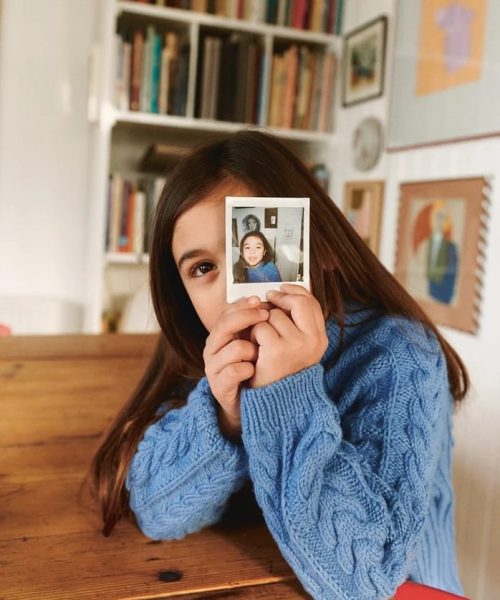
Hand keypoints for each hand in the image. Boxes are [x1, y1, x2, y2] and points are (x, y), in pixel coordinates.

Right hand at [203, 296, 268, 437]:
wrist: (243, 404)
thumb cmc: (250, 370)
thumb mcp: (251, 343)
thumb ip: (253, 325)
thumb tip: (267, 302)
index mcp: (218, 336)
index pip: (225, 313)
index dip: (242, 305)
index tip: (260, 299)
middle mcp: (212, 349)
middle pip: (225, 324)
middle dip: (247, 317)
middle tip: (266, 316)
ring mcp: (213, 368)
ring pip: (235, 348)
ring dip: (252, 350)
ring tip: (260, 355)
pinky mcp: (218, 386)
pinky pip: (235, 371)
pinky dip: (248, 370)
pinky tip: (254, 371)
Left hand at [249, 284, 327, 388]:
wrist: (274, 401)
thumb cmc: (281, 370)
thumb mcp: (297, 346)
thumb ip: (296, 321)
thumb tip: (283, 291)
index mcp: (320, 339)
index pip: (311, 303)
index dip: (295, 291)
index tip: (281, 289)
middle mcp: (313, 341)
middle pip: (298, 302)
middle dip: (279, 299)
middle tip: (268, 299)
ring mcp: (296, 345)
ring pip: (274, 315)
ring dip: (262, 323)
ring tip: (262, 341)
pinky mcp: (277, 350)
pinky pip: (260, 327)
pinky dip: (253, 335)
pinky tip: (256, 350)